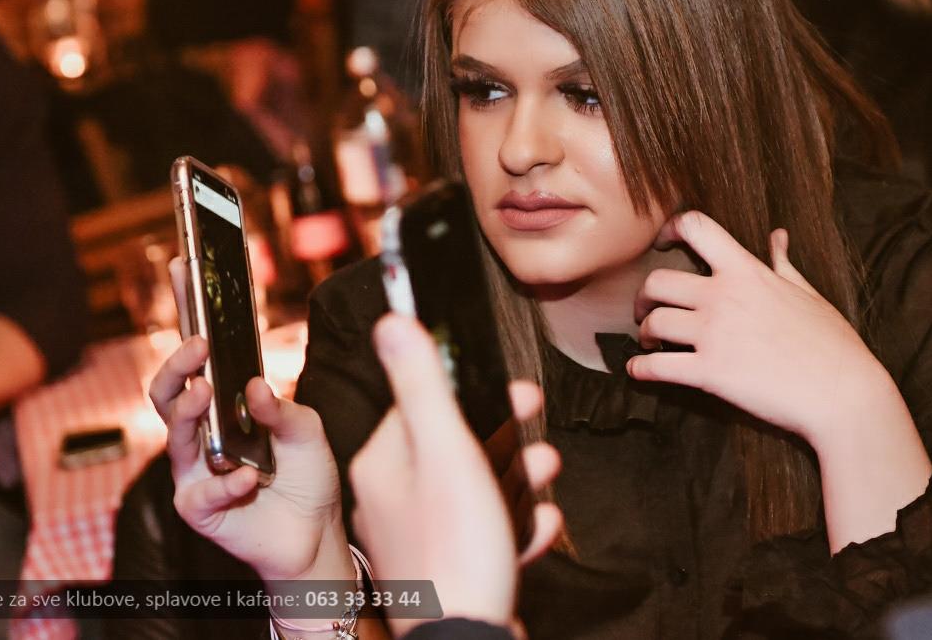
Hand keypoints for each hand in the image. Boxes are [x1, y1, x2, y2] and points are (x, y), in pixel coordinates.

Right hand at [150, 262, 348, 584]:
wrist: (316, 533)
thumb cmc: (307, 476)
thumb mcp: (309, 430)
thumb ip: (285, 408)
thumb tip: (256, 387)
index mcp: (226, 404)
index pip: (199, 355)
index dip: (188, 312)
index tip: (184, 268)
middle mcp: (202, 432)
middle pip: (167, 391)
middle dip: (175, 365)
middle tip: (198, 346)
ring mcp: (195, 469)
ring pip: (171, 436)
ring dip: (189, 412)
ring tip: (208, 394)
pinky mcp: (198, 507)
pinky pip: (199, 492)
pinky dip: (225, 482)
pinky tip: (249, 478)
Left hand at [350, 315, 562, 635]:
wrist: (463, 639)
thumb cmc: (453, 548)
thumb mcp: (444, 450)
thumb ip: (422, 385)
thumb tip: (391, 322)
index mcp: (384, 465)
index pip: (420, 406)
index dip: (470, 392)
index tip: (511, 388)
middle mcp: (393, 499)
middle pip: (452, 447)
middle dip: (504, 435)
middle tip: (535, 421)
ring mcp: (420, 538)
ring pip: (474, 490)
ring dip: (517, 478)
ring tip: (547, 474)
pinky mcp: (447, 569)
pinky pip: (484, 534)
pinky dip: (515, 526)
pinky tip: (539, 526)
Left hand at [627, 212, 888, 444]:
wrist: (843, 395)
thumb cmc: (832, 345)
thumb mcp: (809, 294)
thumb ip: (783, 264)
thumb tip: (778, 236)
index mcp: (748, 272)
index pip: (697, 227)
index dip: (671, 228)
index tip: (662, 240)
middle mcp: (724, 296)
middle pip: (658, 281)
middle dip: (644, 295)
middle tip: (645, 308)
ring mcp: (714, 334)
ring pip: (653, 321)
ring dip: (644, 332)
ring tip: (649, 341)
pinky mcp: (708, 373)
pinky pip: (656, 367)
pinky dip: (640, 369)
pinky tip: (638, 372)